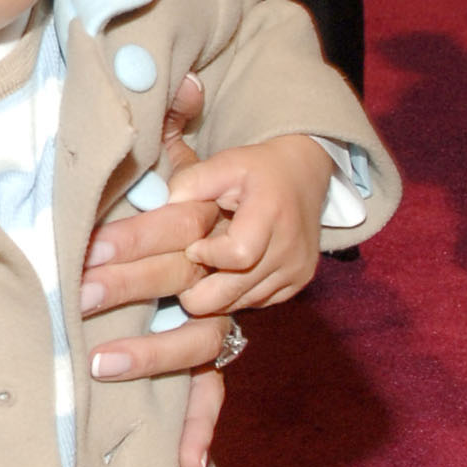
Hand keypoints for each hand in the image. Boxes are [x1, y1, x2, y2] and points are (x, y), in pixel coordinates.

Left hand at [170, 134, 331, 315]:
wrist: (303, 173)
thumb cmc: (258, 169)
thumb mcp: (224, 163)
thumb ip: (191, 181)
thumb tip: (163, 209)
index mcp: (272, 213)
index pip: (237, 254)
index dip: (206, 256)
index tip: (192, 246)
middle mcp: (290, 248)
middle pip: (234, 291)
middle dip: (199, 290)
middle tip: (186, 271)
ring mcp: (297, 269)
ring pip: (241, 303)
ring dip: (216, 293)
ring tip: (208, 268)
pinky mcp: (299, 282)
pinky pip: (256, 302)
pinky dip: (236, 294)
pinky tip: (228, 273)